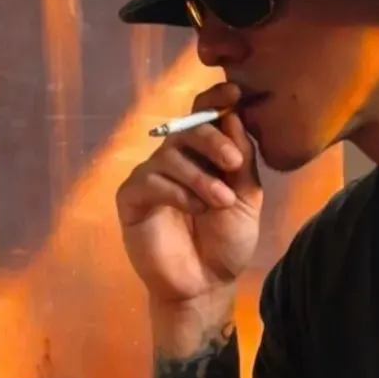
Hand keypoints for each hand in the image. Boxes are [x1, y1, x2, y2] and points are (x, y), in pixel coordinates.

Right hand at [117, 83, 261, 306]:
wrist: (207, 285)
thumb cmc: (227, 242)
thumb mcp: (247, 198)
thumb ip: (242, 159)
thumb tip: (235, 116)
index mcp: (204, 156)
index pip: (204, 115)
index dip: (216, 99)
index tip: (236, 93)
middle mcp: (175, 160)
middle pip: (186, 128)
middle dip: (212, 140)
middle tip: (233, 164)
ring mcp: (150, 178)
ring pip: (169, 155)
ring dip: (201, 177)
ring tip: (222, 202)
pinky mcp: (131, 199)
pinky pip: (150, 181)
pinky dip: (177, 192)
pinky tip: (195, 210)